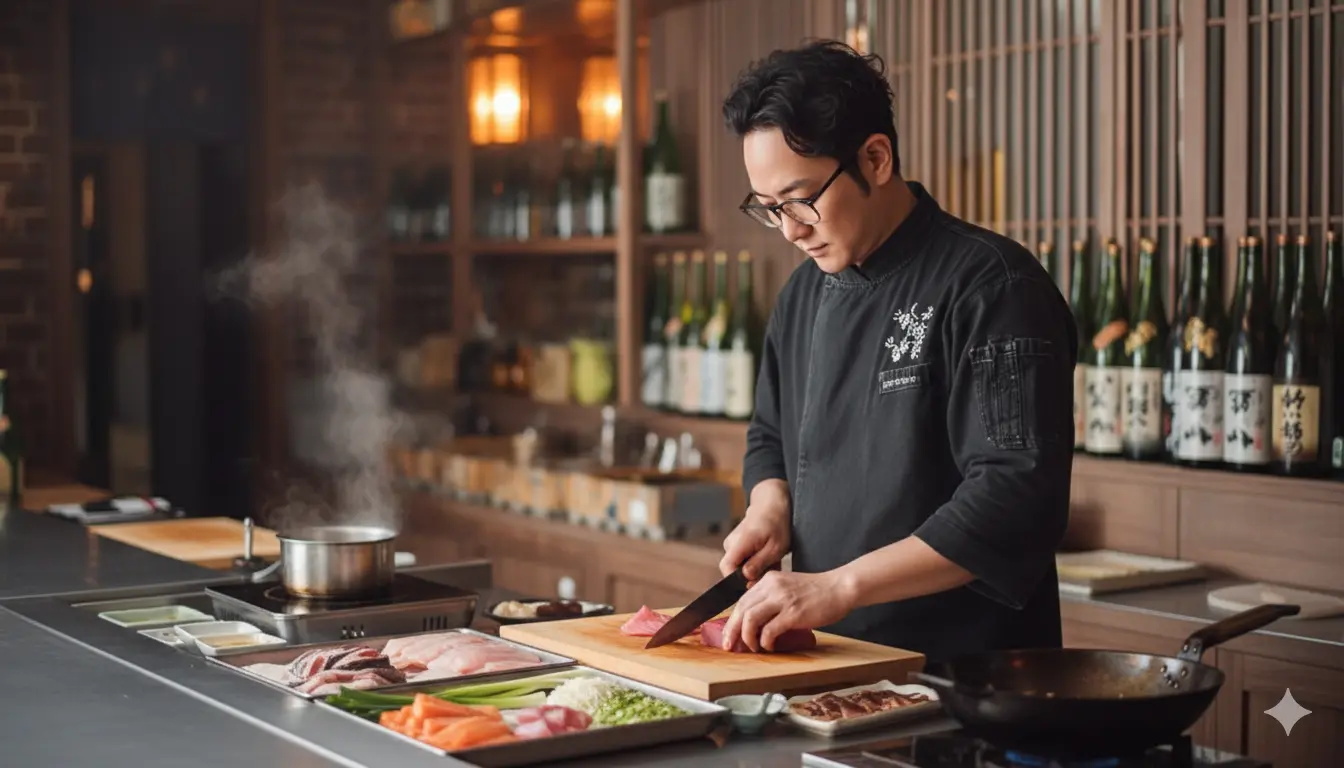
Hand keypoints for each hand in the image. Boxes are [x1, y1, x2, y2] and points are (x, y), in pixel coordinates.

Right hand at [719, 480, 790, 581]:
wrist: (772, 503)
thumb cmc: (776, 523)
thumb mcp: (775, 547)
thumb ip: (759, 564)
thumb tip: (746, 579)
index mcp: (739, 542)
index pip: (726, 568)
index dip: (737, 581)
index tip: (753, 584)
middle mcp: (731, 543)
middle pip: (735, 570)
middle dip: (752, 576)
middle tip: (771, 570)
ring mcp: (732, 544)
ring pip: (741, 566)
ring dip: (757, 569)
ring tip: (773, 561)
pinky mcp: (737, 545)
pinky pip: (744, 560)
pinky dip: (757, 562)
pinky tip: (769, 558)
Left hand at [721, 570, 855, 651]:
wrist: (840, 587)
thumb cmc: (817, 592)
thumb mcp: (788, 587)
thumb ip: (772, 599)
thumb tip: (755, 621)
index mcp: (769, 580)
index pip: (741, 601)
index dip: (732, 620)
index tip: (728, 634)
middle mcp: (772, 587)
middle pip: (741, 610)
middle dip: (732, 631)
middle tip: (730, 646)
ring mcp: (782, 599)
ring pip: (750, 620)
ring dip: (748, 637)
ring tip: (753, 647)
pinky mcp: (793, 613)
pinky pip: (769, 630)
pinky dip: (765, 642)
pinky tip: (770, 646)